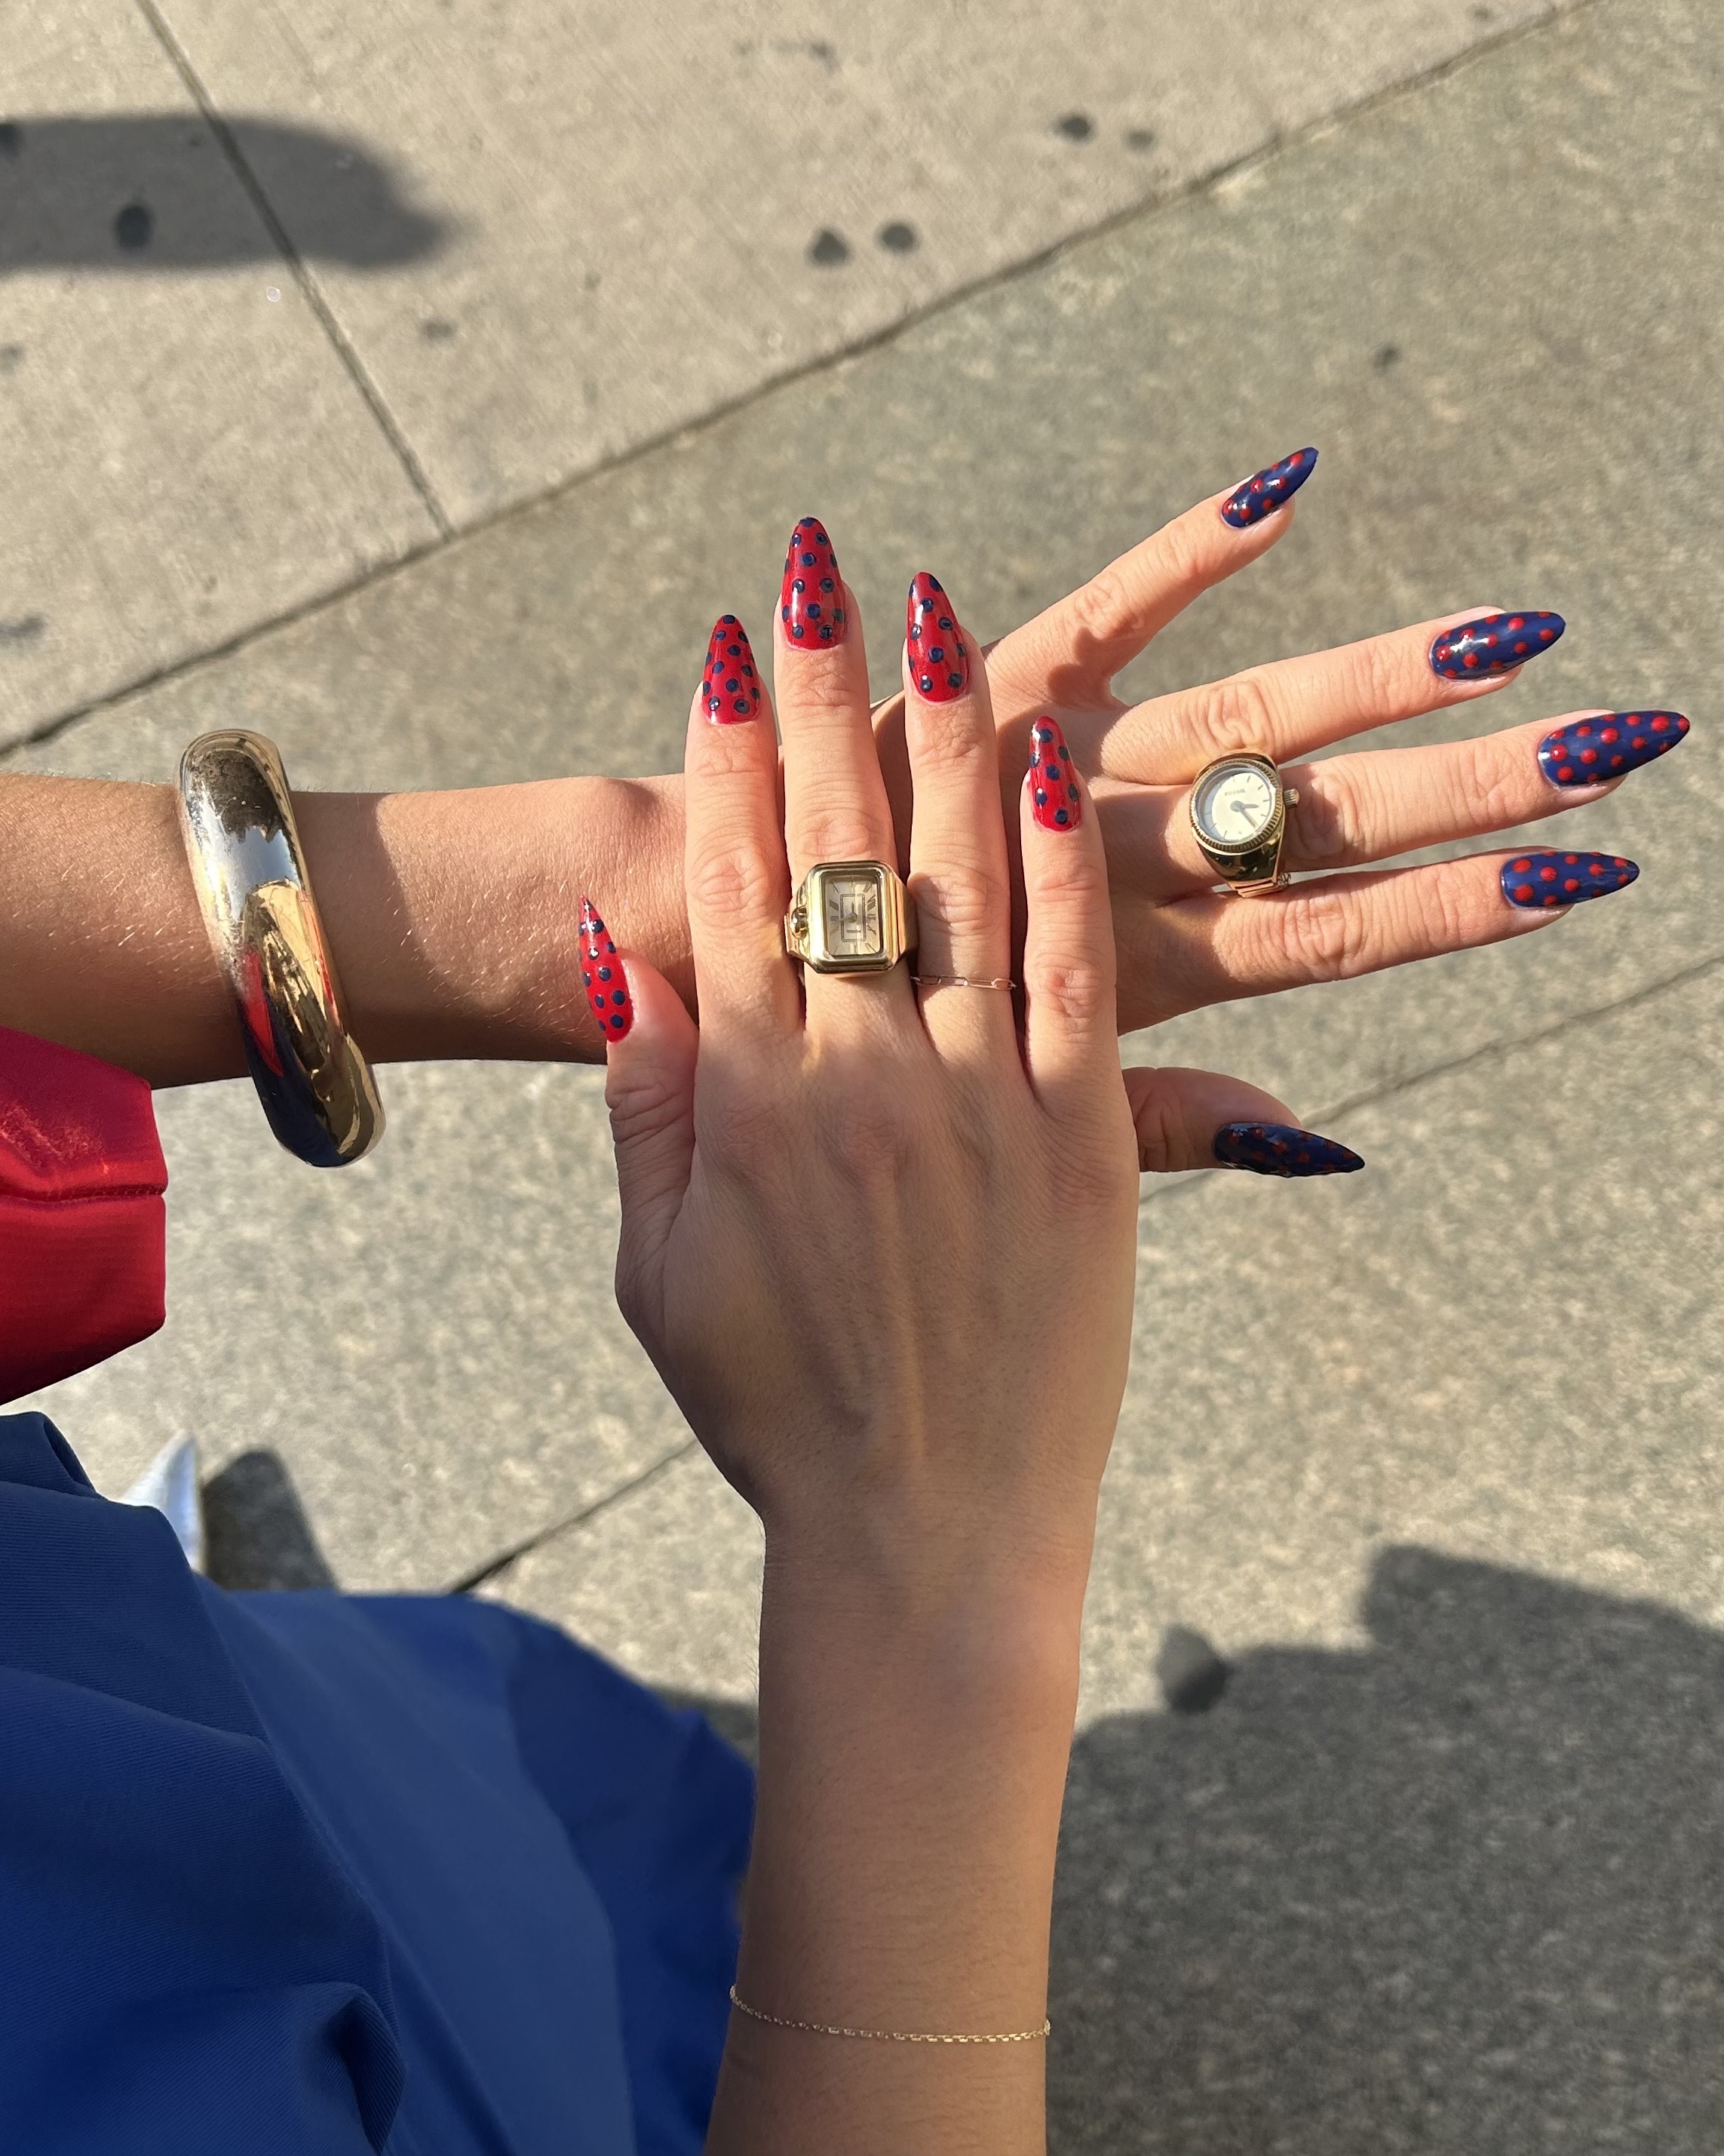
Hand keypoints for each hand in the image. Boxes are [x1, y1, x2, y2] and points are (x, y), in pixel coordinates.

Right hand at [600, 539, 1136, 1572]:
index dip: (720, 754)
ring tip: (938, 616)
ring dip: (947, 736)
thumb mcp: (661, 1269)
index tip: (724, 647)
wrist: (923, 1534)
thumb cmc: (778, 1408)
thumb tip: (622, 957)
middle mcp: (858, 1075)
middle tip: (821, 573)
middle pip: (836, 849)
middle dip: (823, 698)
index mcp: (748, 1100)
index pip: (723, 883)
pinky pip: (1077, 972)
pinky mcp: (1078, 1142)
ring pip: (962, 879)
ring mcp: (975, 1101)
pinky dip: (1064, 860)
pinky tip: (1058, 759)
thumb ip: (646, 1104)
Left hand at [874, 455, 1669, 1162]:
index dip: (1454, 904)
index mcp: (1124, 977)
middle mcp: (1107, 871)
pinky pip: (1102, 614)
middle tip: (1615, 742)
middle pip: (1313, 825)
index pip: (1324, 937)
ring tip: (1512, 637)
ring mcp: (1052, 772)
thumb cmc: (861, 1049)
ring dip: (1379, 679)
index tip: (1581, 876)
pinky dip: (1188, 554)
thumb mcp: (1023, 1119)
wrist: (682, 947)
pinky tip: (1287, 487)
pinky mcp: (985, 687)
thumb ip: (1175, 1126)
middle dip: (1468, 787)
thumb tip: (1331, 1146)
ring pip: (1239, 723)